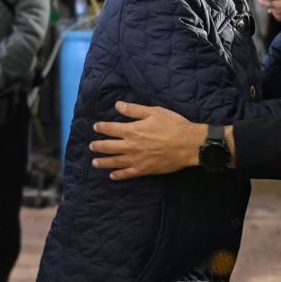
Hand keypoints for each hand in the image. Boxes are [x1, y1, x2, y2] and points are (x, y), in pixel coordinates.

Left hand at [90, 102, 205, 180]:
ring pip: (115, 162)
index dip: (101, 127)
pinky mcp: (145, 170)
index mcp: (132, 130)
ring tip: (95, 162)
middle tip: (91, 146)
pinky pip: (128, 174)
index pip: (111, 129)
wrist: (189, 144)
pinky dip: (118, 175)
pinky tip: (112, 176)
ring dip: (103, 162)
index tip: (96, 127)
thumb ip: (134, 110)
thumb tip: (117, 105)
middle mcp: (131, 146)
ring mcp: (137, 160)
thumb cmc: (173, 125)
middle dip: (98, 146)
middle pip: (109, 147)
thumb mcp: (154, 112)